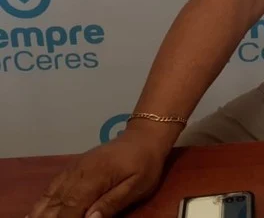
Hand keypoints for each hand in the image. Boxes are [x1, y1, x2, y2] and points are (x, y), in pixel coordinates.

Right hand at [27, 124, 170, 217]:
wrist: (144, 136)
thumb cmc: (145, 163)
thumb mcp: (138, 185)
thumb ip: (113, 202)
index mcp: (95, 178)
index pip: (72, 207)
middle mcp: (79, 173)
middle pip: (56, 203)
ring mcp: (74, 169)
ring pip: (50, 195)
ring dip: (40, 213)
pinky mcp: (73, 168)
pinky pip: (52, 187)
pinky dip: (42, 201)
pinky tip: (35, 212)